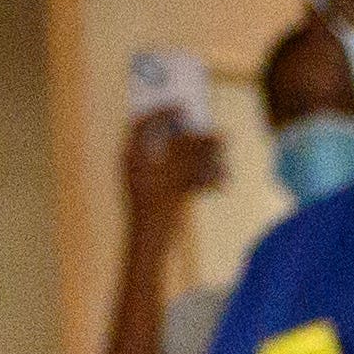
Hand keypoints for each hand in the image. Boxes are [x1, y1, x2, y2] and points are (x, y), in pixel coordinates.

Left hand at [120, 106, 221, 238]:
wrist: (152, 248)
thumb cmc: (156, 210)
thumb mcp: (177, 175)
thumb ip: (195, 152)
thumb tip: (215, 133)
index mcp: (131, 155)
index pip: (142, 123)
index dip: (162, 111)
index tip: (183, 105)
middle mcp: (139, 165)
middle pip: (166, 141)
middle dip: (192, 138)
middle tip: (210, 131)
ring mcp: (152, 182)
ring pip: (180, 162)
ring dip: (202, 161)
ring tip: (222, 159)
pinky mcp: (164, 198)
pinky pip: (184, 181)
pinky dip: (200, 180)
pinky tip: (219, 183)